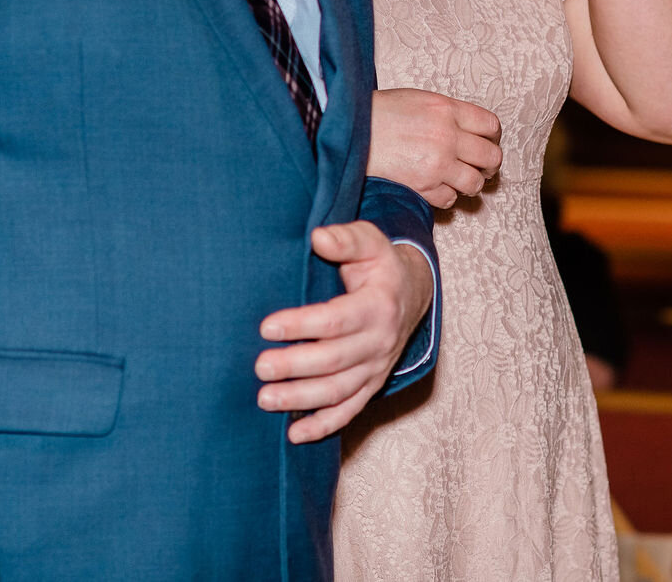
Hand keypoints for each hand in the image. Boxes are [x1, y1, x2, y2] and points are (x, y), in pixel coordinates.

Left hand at [255, 221, 433, 443]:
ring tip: (265, 399)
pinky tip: (294, 435)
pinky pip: (349, 411)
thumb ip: (345, 239)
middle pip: (333, 361)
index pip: (336, 320)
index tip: (267, 327)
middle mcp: (379, 342)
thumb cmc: (379, 266)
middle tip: (259, 366)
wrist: (411, 295)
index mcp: (377, 306)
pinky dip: (323, 426)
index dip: (301, 325)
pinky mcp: (371, 385)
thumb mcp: (370, 242)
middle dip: (294, 367)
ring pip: (338, 391)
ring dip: (301, 400)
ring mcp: (376, 368)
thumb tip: (318, 237)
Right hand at [367, 87, 501, 207]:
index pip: (491, 126)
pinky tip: (437, 187)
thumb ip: (448, 113)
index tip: (487, 142)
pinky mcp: (424, 187)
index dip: (492, 137)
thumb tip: (471, 129)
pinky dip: (447, 196)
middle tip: (480, 166)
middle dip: (488, 163)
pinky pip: (450, 199)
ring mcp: (438, 164)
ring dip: (470, 183)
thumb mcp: (419, 99)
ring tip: (459, 179)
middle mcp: (448, 136)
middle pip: (491, 157)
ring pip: (475, 182)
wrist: (349, 132)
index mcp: (447, 110)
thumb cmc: (379, 113)